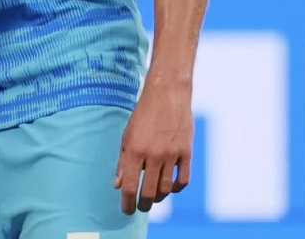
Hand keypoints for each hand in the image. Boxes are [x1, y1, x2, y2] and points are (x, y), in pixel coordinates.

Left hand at [113, 80, 193, 213]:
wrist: (167, 95)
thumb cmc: (143, 115)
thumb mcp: (127, 136)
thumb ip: (123, 162)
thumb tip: (118, 185)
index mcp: (134, 150)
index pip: (129, 186)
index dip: (127, 202)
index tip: (126, 210)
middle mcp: (153, 154)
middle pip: (148, 192)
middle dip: (143, 204)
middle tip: (140, 207)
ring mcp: (172, 154)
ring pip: (166, 188)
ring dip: (158, 197)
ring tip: (153, 198)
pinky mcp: (186, 152)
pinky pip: (183, 179)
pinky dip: (176, 188)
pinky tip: (170, 188)